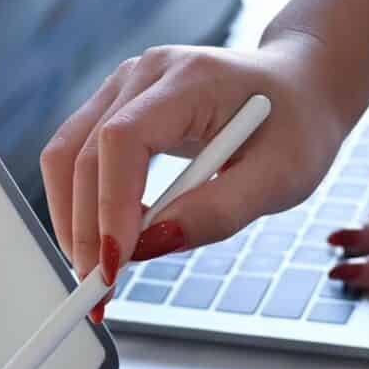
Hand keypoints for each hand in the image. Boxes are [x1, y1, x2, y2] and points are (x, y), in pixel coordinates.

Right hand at [39, 32, 357, 285]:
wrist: (302, 86)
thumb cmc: (298, 126)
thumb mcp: (281, 178)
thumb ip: (219, 211)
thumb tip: (150, 246)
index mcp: (191, 78)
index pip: (123, 139)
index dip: (110, 206)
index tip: (114, 267)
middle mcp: (146, 74)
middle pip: (82, 153)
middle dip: (84, 231)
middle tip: (99, 295)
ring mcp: (125, 87)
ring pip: (66, 156)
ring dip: (73, 221)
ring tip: (100, 276)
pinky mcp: (117, 107)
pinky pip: (78, 157)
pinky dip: (84, 206)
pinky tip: (111, 241)